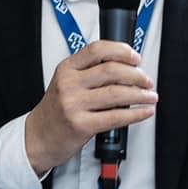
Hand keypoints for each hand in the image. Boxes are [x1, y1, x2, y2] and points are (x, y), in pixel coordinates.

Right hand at [24, 40, 157, 174]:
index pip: (98, 49)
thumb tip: (127, 68)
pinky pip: (116, 117)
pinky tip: (144, 112)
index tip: (136, 58)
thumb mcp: (66, 83)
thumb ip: (90, 73)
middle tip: (147, 80)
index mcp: (67, 68)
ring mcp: (73, 104)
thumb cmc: (55, 111)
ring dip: (140, 94)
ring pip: (116, 93)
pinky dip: (136, 114)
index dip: (122, 51)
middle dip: (136, 75)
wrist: (37, 138)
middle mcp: (69, 84)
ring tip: (150, 96)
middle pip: (111, 70)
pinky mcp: (81, 125)